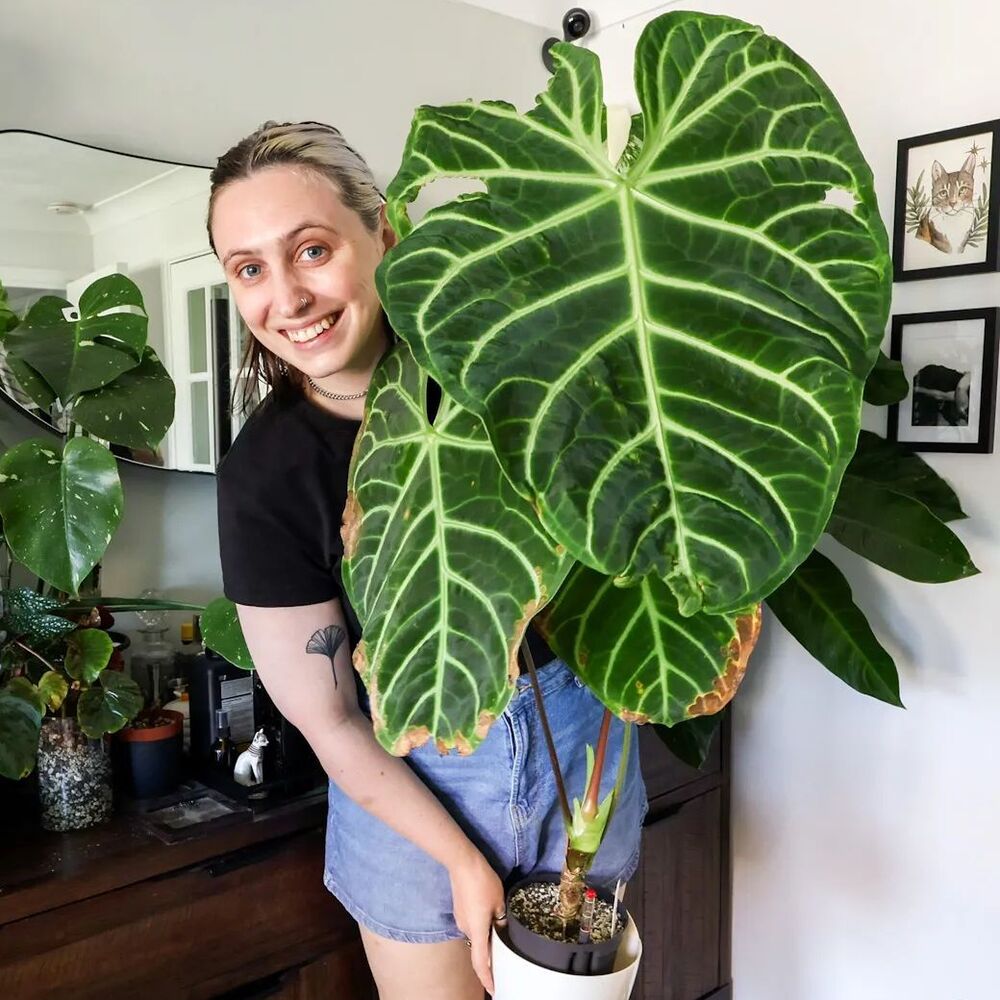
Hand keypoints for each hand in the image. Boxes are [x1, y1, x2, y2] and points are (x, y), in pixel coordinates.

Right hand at [449, 849, 506, 994]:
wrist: (462, 863)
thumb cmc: (482, 883)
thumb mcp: (499, 900)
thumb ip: (501, 918)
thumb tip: (501, 926)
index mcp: (476, 931)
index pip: (480, 962)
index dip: (487, 978)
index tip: (494, 989)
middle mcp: (465, 928)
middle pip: (478, 947)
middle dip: (490, 954)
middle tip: (504, 958)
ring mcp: (460, 918)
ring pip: (475, 933)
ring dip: (486, 937)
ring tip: (500, 934)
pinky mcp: (459, 908)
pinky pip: (472, 923)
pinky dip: (481, 926)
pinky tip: (489, 917)